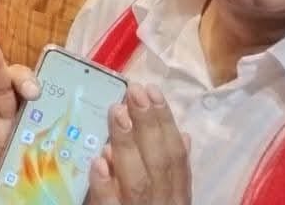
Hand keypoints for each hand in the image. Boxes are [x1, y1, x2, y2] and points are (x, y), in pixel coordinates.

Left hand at [88, 85, 192, 204]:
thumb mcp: (170, 198)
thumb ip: (175, 171)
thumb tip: (186, 135)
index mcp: (177, 198)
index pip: (176, 158)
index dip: (167, 124)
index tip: (154, 90)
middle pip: (160, 165)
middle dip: (149, 126)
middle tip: (135, 91)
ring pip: (138, 183)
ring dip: (128, 146)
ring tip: (116, 113)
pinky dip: (106, 187)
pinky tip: (99, 162)